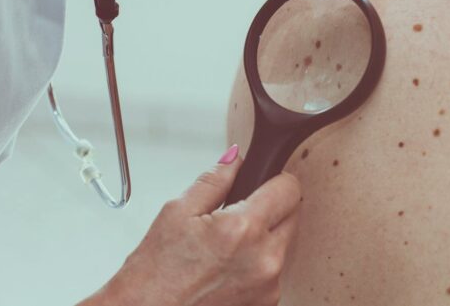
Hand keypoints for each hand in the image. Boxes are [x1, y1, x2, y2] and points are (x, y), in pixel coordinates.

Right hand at [82, 145, 301, 305]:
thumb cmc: (156, 271)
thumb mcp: (178, 211)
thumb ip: (215, 179)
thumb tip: (235, 159)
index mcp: (243, 230)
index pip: (289, 189)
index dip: (275, 179)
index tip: (265, 181)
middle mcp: (264, 259)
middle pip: (293, 215)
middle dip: (272, 207)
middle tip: (241, 212)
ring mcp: (269, 285)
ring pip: (285, 243)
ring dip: (267, 237)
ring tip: (230, 243)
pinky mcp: (267, 302)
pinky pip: (276, 270)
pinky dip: (260, 263)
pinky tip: (232, 264)